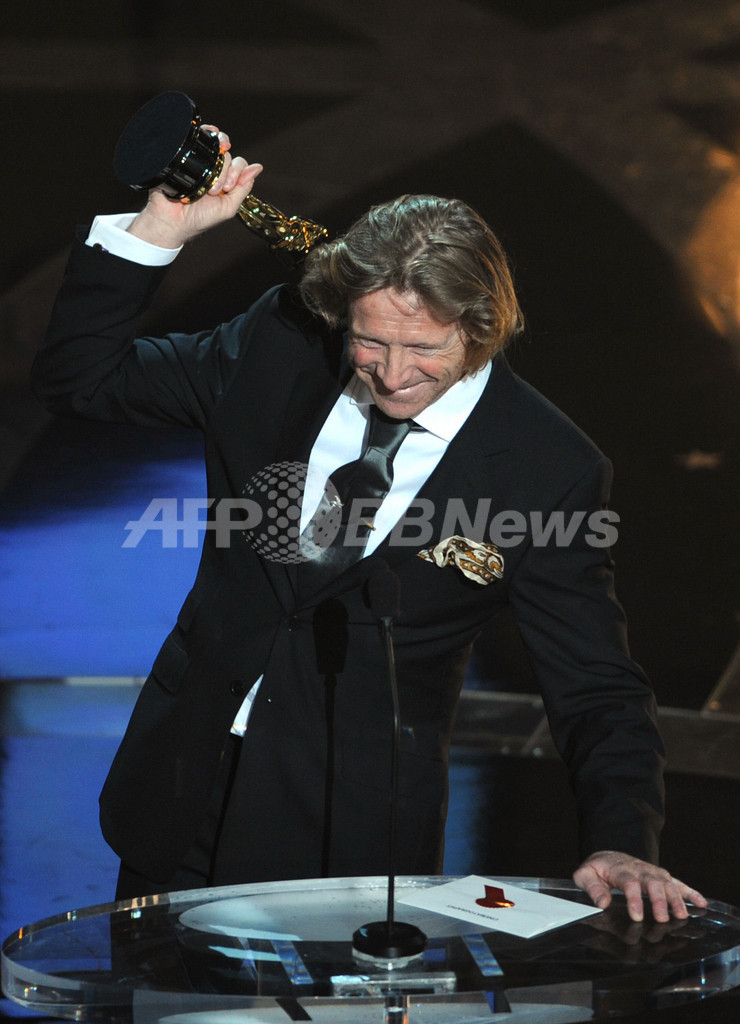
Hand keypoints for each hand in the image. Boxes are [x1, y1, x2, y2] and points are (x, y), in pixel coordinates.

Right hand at [127, 129, 262, 249]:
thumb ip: (244, 188)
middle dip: (225, 172)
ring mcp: (198, 160)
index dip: (236, 172)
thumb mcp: (228, 207)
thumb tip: (258, 167)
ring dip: (215, 162)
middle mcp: (213, 168)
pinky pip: (199, 137)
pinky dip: (206, 134)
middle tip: (214, 190)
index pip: (239, 164)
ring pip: (216, 146)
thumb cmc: (199, 218)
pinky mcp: (184, 153)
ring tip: (206, 182)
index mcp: (225, 179)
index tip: (227, 187)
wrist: (172, 220)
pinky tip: (206, 146)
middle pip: (228, 155)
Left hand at [573, 850, 707, 922]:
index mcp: (620, 869)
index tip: (637, 916)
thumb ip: (592, 888)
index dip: (634, 899)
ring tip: (682, 916)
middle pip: (652, 883)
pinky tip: (701, 903)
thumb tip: (602, 903)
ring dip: (676, 899)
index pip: (629, 883)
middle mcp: (639, 870)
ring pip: (667, 883)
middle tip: (662, 918)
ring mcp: (652, 872)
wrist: (608, 856)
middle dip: (659, 900)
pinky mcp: (661, 877)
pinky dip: (690, 892)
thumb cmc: (597, 869)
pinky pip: (678, 883)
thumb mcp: (585, 875)